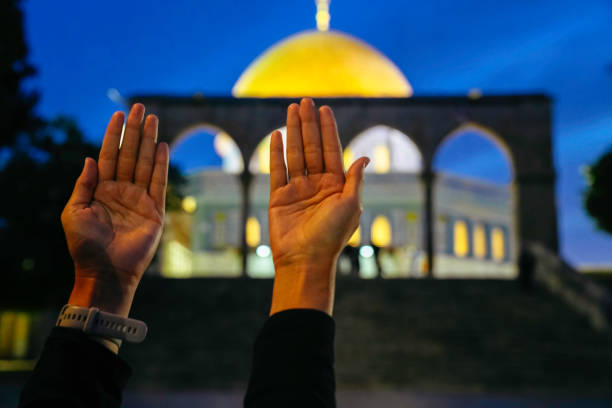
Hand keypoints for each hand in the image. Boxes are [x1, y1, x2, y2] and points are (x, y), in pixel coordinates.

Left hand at [62, 104, 168, 316]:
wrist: (105, 271)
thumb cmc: (84, 245)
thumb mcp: (74, 211)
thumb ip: (84, 184)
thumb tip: (90, 158)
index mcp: (101, 189)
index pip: (109, 155)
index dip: (114, 135)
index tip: (119, 114)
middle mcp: (121, 190)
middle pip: (130, 154)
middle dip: (135, 131)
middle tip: (141, 108)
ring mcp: (139, 199)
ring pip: (145, 164)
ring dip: (149, 141)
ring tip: (153, 119)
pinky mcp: (154, 211)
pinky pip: (158, 183)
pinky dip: (161, 165)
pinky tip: (162, 147)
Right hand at [268, 98, 368, 315]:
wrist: (305, 260)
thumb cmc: (332, 236)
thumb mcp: (350, 206)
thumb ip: (354, 180)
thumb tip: (363, 157)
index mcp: (336, 186)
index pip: (331, 151)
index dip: (328, 130)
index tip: (324, 109)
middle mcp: (317, 185)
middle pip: (312, 148)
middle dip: (309, 124)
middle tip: (305, 101)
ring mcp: (297, 190)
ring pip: (295, 154)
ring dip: (293, 131)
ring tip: (291, 109)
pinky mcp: (279, 197)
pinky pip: (277, 170)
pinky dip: (276, 152)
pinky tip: (277, 135)